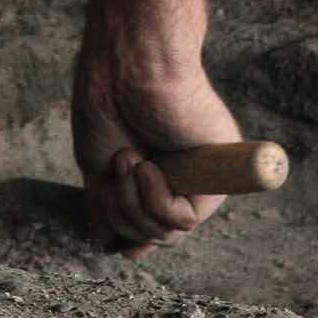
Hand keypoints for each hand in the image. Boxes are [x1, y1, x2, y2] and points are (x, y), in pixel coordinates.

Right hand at [72, 52, 244, 252]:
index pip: (149, 226)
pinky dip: (157, 199)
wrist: (127, 71)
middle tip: (116, 171)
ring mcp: (201, 179)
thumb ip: (106, 205)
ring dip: (135, 203)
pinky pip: (186, 220)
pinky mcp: (219, 176)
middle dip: (122, 213)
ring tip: (131, 159)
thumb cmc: (108, 105)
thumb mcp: (97, 166)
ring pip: (167, 233)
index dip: (132, 238)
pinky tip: (151, 166)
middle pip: (152, 236)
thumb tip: (105, 243)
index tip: (119, 247)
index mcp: (153, 177)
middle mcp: (181, 181)